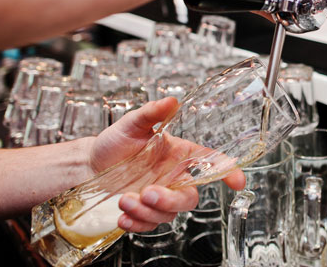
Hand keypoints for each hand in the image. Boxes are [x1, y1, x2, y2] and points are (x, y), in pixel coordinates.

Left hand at [90, 97, 245, 231]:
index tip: (237, 181)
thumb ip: (152, 113)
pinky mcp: (144, 212)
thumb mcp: (132, 124)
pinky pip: (149, 225)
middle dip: (171, 201)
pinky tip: (123, 216)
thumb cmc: (115, 142)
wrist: (90, 164)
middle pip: (189, 197)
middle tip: (148, 194)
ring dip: (147, 212)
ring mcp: (160, 196)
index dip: (227, 171)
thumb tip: (170, 101)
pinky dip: (137, 224)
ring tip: (125, 200)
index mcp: (178, 154)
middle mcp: (173, 177)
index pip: (210, 161)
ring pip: (168, 214)